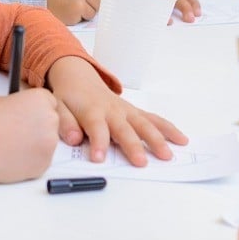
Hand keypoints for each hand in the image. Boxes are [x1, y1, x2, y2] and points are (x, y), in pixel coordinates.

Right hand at [0, 89, 58, 185]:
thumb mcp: (0, 102)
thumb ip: (19, 105)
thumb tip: (21, 113)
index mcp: (40, 99)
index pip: (49, 102)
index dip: (37, 109)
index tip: (30, 115)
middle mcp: (50, 120)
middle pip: (51, 122)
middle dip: (39, 126)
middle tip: (19, 132)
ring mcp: (49, 144)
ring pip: (47, 143)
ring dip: (35, 144)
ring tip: (11, 146)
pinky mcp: (44, 164)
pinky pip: (41, 160)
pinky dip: (31, 160)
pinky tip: (12, 157)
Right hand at [41, 0, 102, 24]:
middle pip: (100, 0)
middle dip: (91, 3)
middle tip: (78, 2)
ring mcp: (80, 0)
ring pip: (93, 11)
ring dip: (84, 12)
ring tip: (69, 6)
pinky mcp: (74, 13)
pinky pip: (82, 19)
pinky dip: (75, 18)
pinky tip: (65, 11)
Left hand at [46, 56, 187, 164]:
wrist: (78, 77)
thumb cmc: (69, 96)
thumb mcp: (57, 106)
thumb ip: (65, 122)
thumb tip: (72, 138)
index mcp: (91, 110)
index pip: (95, 128)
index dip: (98, 142)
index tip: (99, 158)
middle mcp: (112, 110)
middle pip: (125, 128)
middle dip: (134, 145)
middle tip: (141, 162)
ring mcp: (126, 110)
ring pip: (144, 124)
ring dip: (157, 138)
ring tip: (168, 154)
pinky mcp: (134, 112)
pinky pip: (153, 119)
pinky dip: (168, 128)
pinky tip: (181, 139)